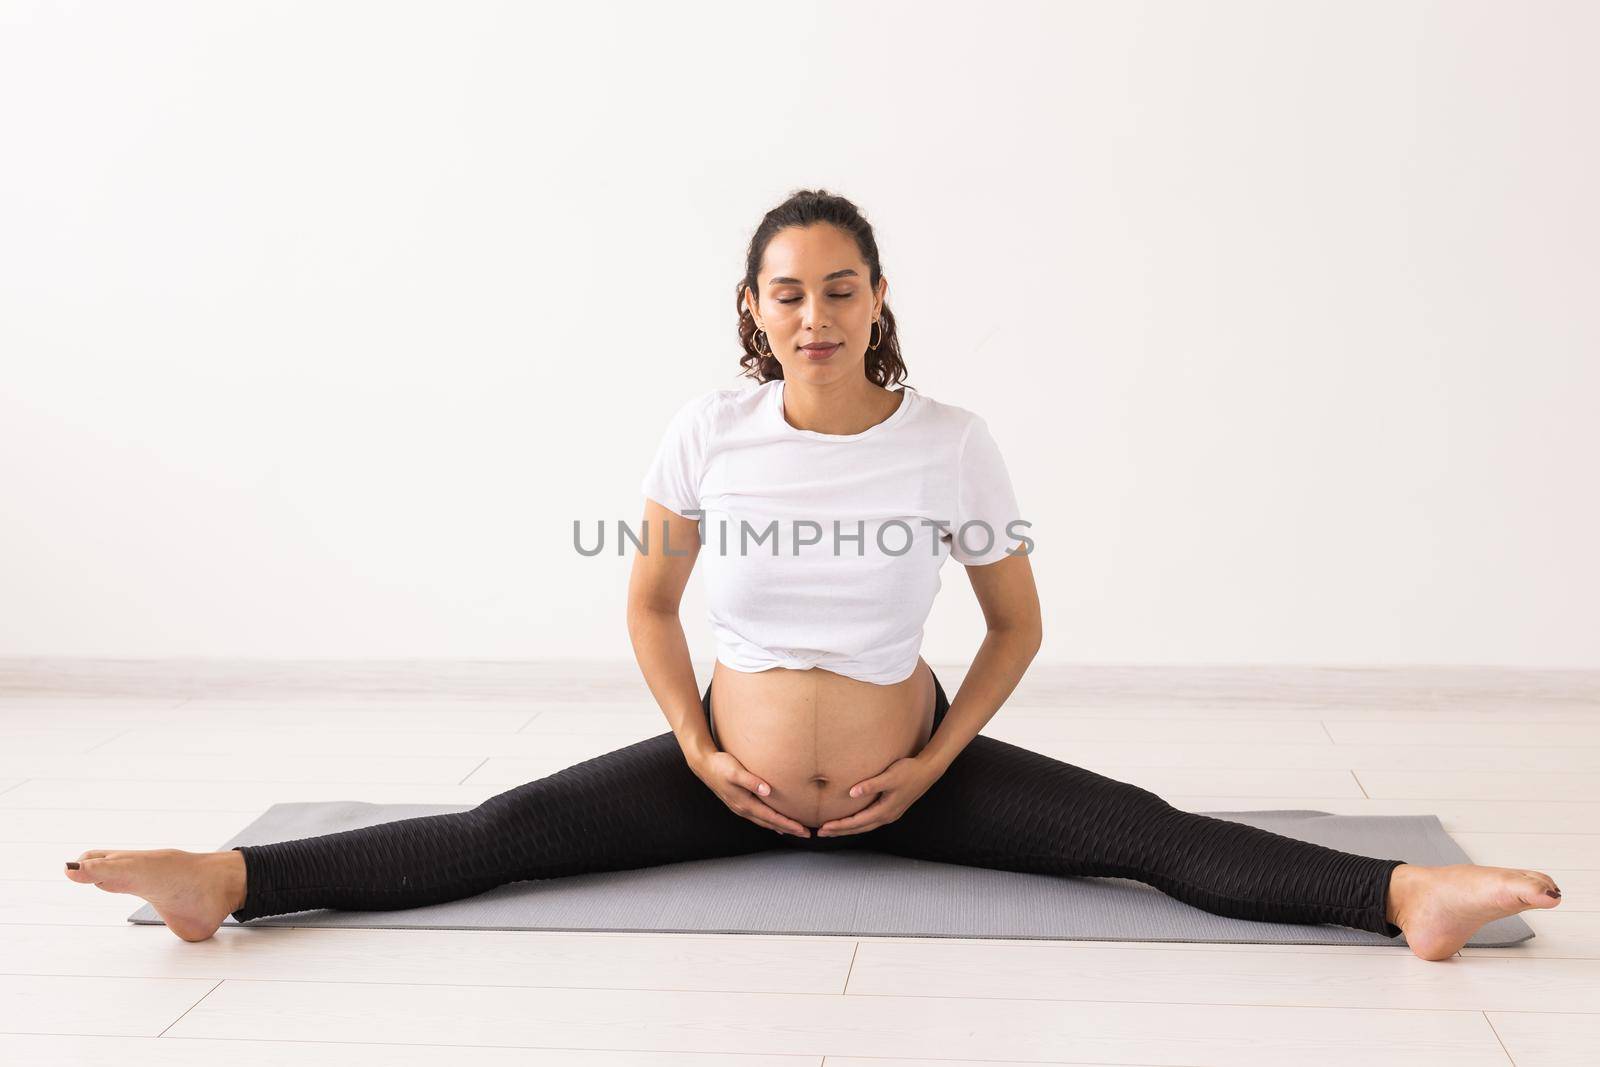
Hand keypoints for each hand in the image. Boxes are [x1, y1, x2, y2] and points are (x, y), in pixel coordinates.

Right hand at [692, 750, 811, 837]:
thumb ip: (751, 781)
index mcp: (745, 803)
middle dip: (788, 828)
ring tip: (794, 829)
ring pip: (764, 821)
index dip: (788, 824)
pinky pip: (759, 816)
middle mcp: (743, 809)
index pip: (771, 817)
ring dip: (780, 826)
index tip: (802, 829)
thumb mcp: (735, 771)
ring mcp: (740, 807)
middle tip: (806, 833)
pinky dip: (770, 821)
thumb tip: (767, 790)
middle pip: (770, 823)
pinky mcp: (739, 802)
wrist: (703, 765)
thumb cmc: (720, 766)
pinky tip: (774, 822)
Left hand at [816, 755, 939, 836]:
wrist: (928, 771)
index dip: (839, 825)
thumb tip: (852, 793)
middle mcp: (886, 816)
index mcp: (884, 810)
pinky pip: (870, 820)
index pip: (856, 822)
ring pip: (864, 826)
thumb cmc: (909, 771)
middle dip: (840, 831)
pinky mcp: (891, 809)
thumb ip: (871, 785)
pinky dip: (857, 823)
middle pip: (859, 828)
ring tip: (832, 829)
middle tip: (821, 833)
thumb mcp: (889, 776)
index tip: (824, 827)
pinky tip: (851, 820)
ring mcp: (890, 814)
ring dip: (848, 828)